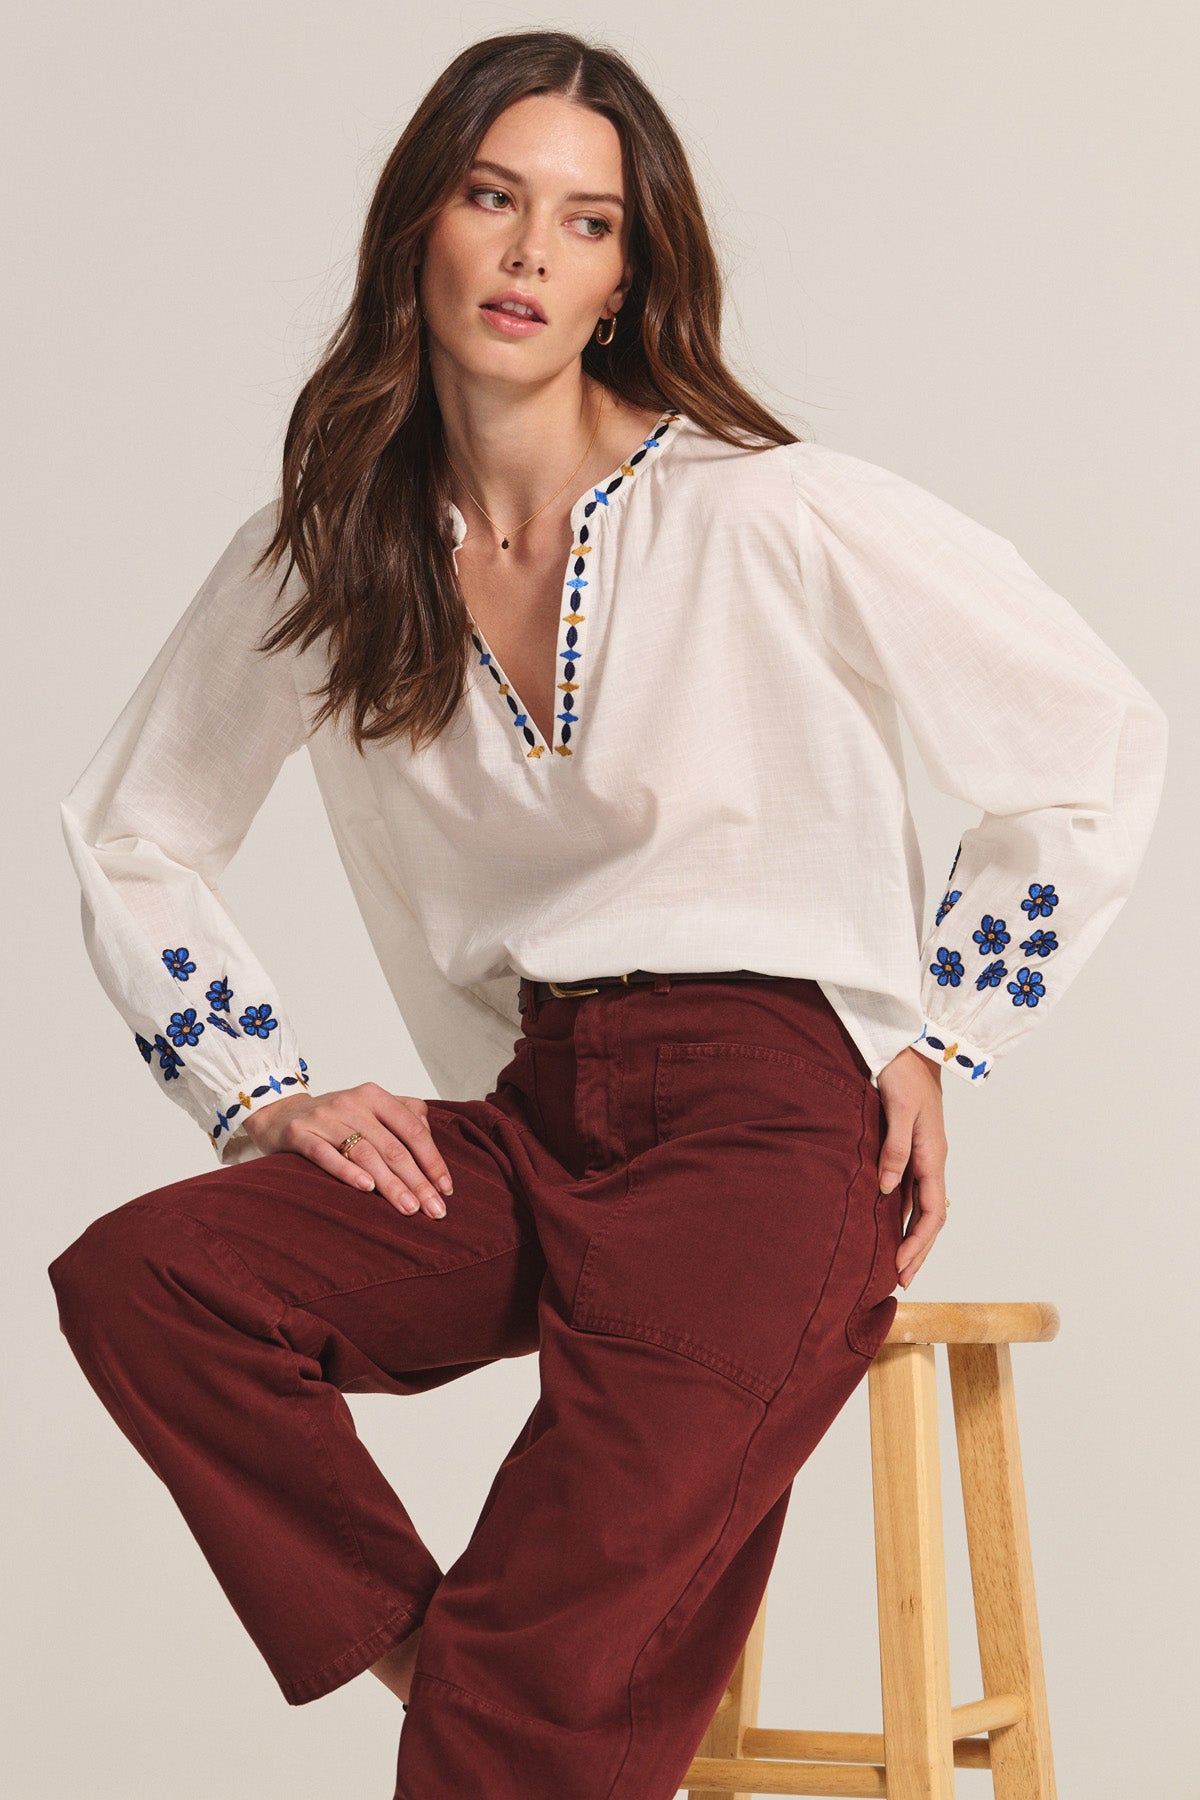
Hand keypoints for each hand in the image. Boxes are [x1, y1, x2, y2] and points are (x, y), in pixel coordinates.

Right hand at [238, 1083, 454, 1218]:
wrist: (280, 1114)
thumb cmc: (335, 1118)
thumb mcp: (370, 1108)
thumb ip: (403, 1114)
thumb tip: (431, 1137)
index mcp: (375, 1096)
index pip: (413, 1129)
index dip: (432, 1160)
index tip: (446, 1188)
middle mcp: (352, 1103)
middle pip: (392, 1146)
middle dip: (417, 1181)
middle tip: (434, 1210)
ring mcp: (325, 1117)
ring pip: (365, 1153)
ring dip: (390, 1184)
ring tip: (409, 1209)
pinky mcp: (300, 1134)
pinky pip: (325, 1155)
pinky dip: (347, 1171)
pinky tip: (366, 1188)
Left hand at [875, 1046, 947, 1288]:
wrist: (907, 1044)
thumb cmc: (903, 1072)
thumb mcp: (897, 1110)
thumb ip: (894, 1149)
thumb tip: (887, 1190)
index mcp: (933, 1155)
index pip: (931, 1212)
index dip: (917, 1243)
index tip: (901, 1267)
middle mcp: (931, 1159)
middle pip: (929, 1216)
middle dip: (917, 1249)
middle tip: (901, 1281)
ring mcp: (922, 1154)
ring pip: (920, 1205)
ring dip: (910, 1234)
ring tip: (896, 1262)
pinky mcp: (911, 1146)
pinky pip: (910, 1188)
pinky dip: (902, 1212)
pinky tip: (888, 1222)